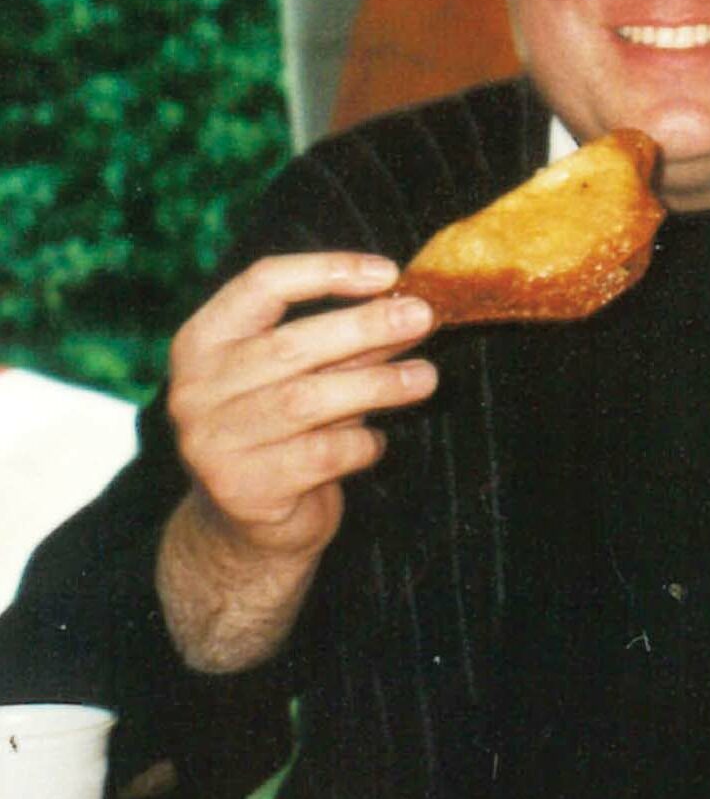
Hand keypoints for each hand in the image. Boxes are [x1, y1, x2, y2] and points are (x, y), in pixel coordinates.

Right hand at [167, 251, 437, 560]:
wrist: (245, 527)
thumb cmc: (283, 433)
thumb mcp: (307, 378)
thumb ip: (346, 343)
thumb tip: (408, 305)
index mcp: (203, 343)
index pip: (261, 285)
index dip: (327, 271)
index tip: (389, 273)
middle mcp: (195, 389)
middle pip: (289, 345)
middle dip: (365, 327)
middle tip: (422, 317)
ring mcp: (212, 441)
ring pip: (307, 400)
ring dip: (377, 384)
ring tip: (425, 377)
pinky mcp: (242, 489)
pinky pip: (321, 454)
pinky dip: (361, 444)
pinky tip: (376, 443)